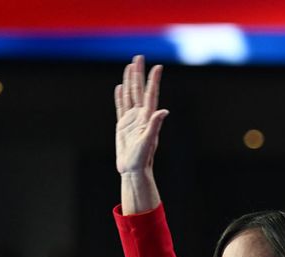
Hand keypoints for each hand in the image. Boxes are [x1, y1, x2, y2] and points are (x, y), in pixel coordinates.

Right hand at [114, 55, 168, 175]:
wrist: (133, 170)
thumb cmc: (141, 159)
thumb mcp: (148, 141)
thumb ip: (155, 125)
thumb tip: (164, 111)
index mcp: (147, 118)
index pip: (150, 94)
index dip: (153, 80)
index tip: (158, 67)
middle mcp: (140, 116)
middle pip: (139, 90)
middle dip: (139, 73)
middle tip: (139, 57)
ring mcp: (131, 120)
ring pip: (130, 95)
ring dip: (130, 81)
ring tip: (130, 67)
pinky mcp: (122, 126)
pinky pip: (121, 107)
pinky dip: (120, 96)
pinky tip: (120, 87)